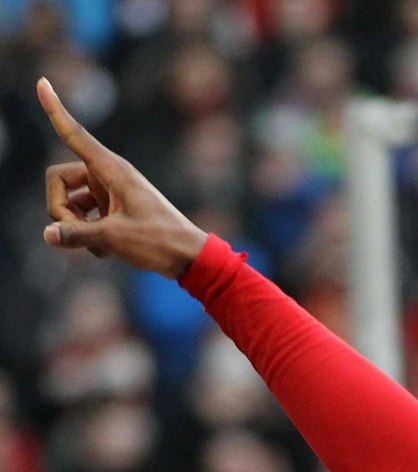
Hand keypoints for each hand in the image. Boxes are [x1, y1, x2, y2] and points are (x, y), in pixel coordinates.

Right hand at [38, 77, 208, 276]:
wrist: (189, 257)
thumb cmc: (159, 242)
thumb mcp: (114, 238)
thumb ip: (76, 234)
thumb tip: (47, 234)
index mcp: (112, 170)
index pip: (75, 135)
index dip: (55, 110)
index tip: (42, 82)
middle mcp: (107, 175)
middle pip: (57, 180)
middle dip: (59, 209)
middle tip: (78, 234)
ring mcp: (107, 192)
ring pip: (67, 203)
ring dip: (75, 228)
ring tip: (103, 246)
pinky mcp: (110, 208)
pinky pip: (81, 218)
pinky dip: (88, 236)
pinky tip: (109, 251)